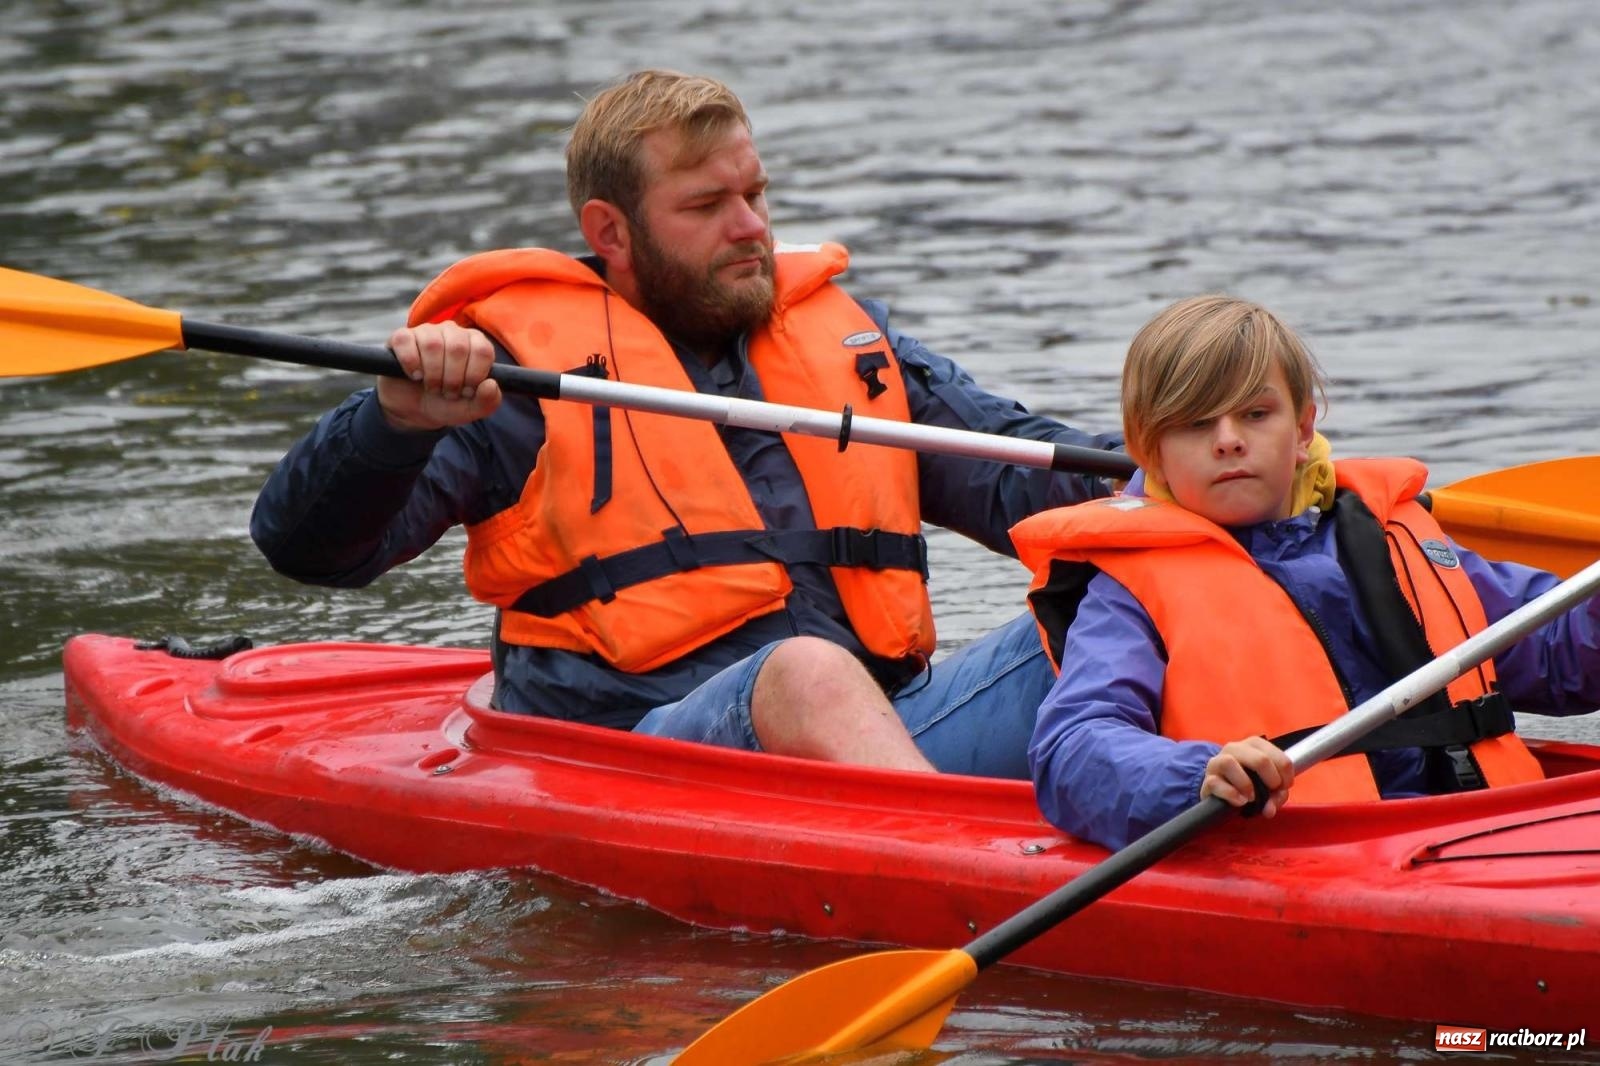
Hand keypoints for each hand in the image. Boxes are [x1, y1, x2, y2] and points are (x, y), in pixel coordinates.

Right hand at [378, 322, 501, 430]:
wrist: (414, 410)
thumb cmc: (446, 403)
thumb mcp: (471, 409)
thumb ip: (488, 401)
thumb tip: (491, 384)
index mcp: (475, 343)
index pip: (482, 350)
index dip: (474, 375)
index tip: (466, 391)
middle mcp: (452, 332)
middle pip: (458, 348)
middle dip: (453, 379)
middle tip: (447, 392)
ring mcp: (426, 331)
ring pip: (432, 344)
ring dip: (432, 374)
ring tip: (431, 386)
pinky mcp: (401, 337)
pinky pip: (406, 341)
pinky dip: (410, 363)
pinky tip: (414, 375)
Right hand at [1202, 736, 1293, 817]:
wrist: (1221, 791)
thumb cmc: (1248, 784)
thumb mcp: (1267, 787)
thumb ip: (1275, 796)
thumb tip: (1270, 809)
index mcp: (1254, 745)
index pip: (1279, 756)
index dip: (1286, 775)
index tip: (1284, 787)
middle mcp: (1235, 748)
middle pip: (1259, 759)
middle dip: (1271, 780)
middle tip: (1271, 792)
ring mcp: (1218, 761)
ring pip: (1229, 763)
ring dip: (1246, 784)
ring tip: (1252, 798)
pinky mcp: (1208, 779)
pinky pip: (1216, 783)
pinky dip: (1231, 794)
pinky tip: (1240, 801)